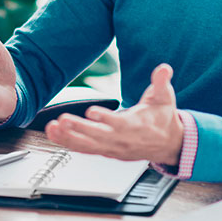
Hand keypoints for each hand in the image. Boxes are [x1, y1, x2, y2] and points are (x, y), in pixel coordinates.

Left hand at [44, 63, 183, 164]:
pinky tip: (54, 134)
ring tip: (53, 128)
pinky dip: (68, 142)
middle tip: (63, 119)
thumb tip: (164, 68)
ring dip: (69, 137)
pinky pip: (84, 149)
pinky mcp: (106, 151)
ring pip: (88, 145)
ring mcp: (113, 148)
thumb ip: (162, 82)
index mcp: (137, 127)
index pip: (120, 124)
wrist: (168, 144)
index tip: (92, 112)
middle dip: (80, 129)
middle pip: (99, 137)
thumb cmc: (163, 119)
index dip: (106, 119)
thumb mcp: (166, 98)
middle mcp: (123, 140)